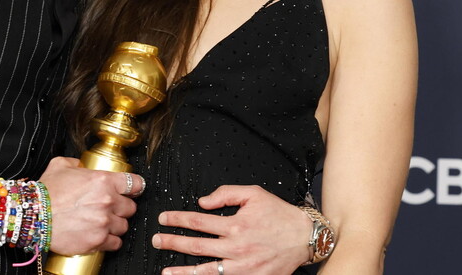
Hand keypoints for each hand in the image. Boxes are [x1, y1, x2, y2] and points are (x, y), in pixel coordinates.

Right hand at [38, 156, 142, 254]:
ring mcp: (104, 222)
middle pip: (131, 207)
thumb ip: (76, 163)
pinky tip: (100, 236)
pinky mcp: (98, 241)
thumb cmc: (45, 193)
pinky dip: (110, 241)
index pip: (135, 183)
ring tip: (102, 223)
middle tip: (109, 208)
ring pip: (124, 226)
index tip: (132, 190)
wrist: (33, 216)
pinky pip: (115, 243)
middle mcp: (107, 201)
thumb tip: (81, 165)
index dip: (135, 187)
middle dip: (121, 208)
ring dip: (115, 225)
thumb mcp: (59, 165)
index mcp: (103, 181)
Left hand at [152, 185, 311, 274]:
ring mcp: (243, 266)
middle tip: (156, 241)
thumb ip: (226, 194)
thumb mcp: (254, 194)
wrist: (305, 237)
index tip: (163, 219)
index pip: (198, 221)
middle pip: (196, 246)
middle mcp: (236, 247)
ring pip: (207, 271)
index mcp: (235, 224)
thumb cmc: (279, 214)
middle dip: (173, 243)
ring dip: (184, 272)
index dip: (177, 219)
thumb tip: (202, 201)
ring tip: (165, 272)